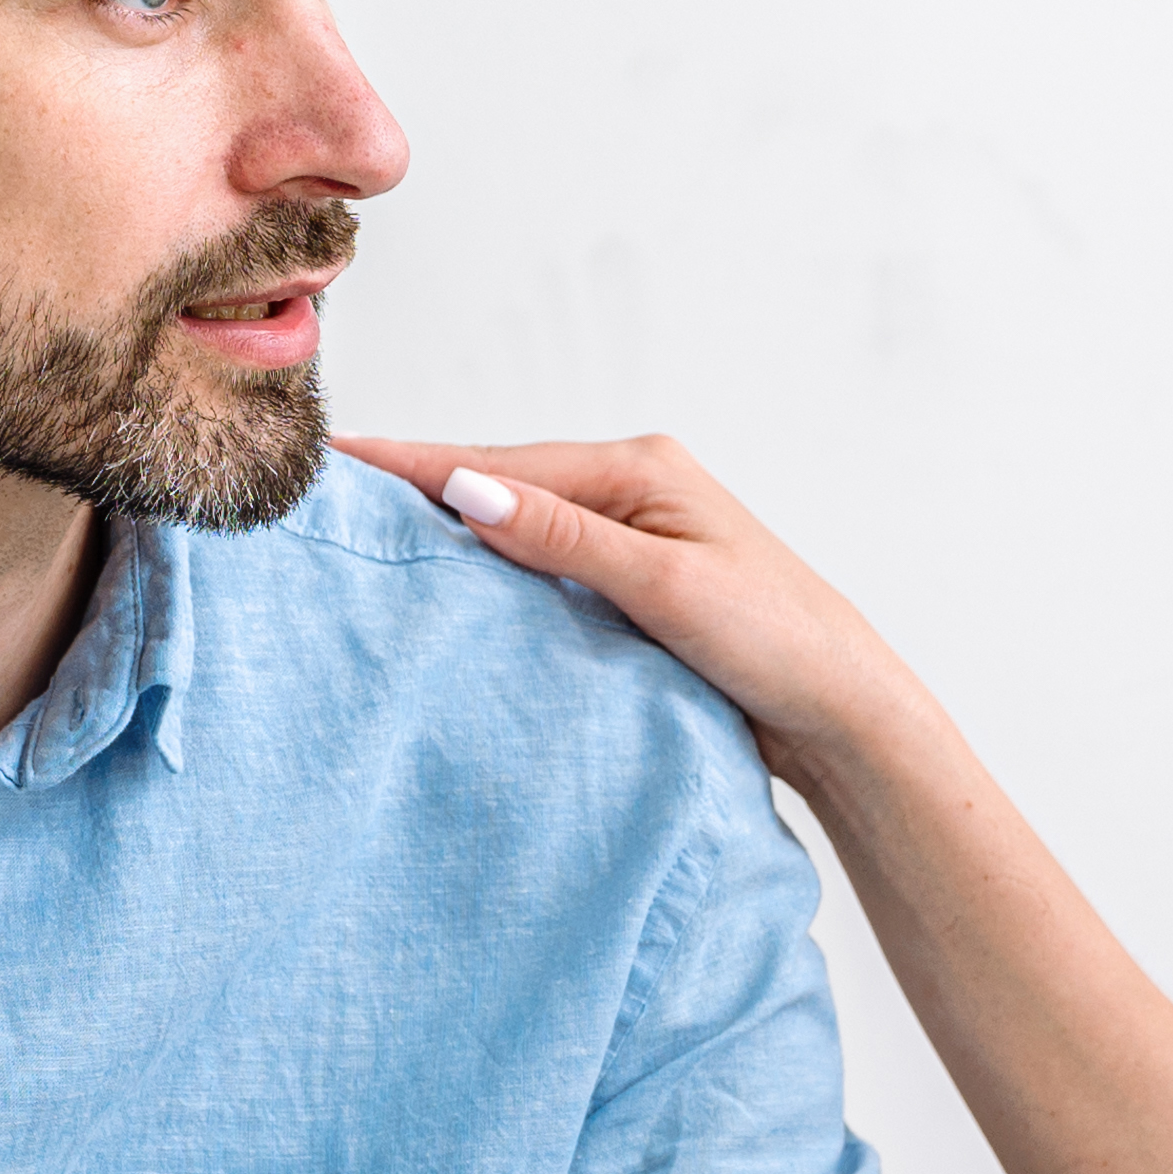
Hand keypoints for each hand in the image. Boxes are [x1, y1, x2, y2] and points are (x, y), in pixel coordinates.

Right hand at [330, 433, 927, 798]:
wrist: (847, 714)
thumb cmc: (778, 643)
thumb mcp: (665, 587)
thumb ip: (565, 540)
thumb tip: (468, 491)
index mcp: (641, 469)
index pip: (500, 463)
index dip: (413, 465)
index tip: (331, 460)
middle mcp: (634, 491)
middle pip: (502, 488)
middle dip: (418, 494)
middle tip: (325, 502)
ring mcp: (635, 539)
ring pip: (519, 531)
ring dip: (453, 538)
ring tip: (366, 542)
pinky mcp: (637, 589)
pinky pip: (545, 572)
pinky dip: (495, 578)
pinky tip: (452, 594)